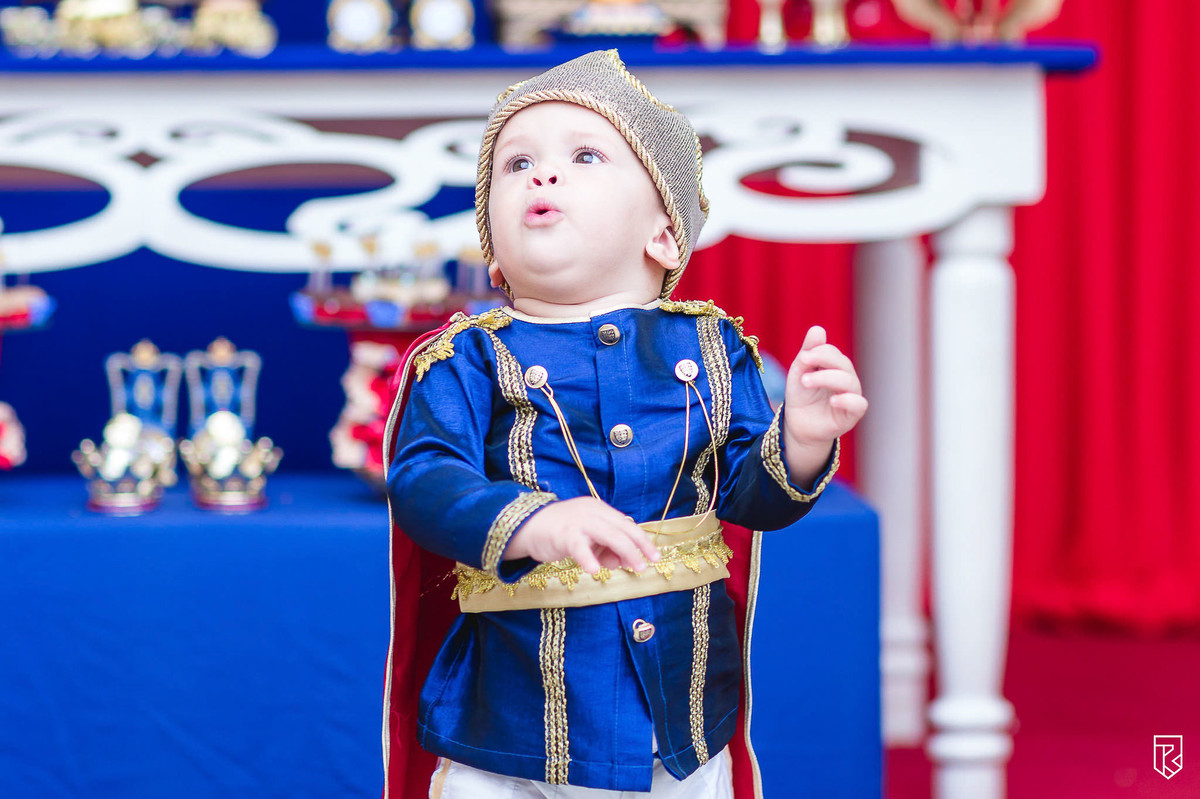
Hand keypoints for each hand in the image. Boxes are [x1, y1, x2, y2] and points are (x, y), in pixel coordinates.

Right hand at [505, 497, 660, 574]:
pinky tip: (595, 570)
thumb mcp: (587, 540)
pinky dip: (588, 558)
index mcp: (599, 510)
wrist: (527, 526)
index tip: (655, 556)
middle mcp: (592, 512)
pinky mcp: (563, 534)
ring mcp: (578, 521)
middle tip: (649, 565)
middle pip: (622, 529)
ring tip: (635, 568)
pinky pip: (579, 547)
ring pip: (608, 536)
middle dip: (639, 547)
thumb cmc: (560, 533)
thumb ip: (605, 549)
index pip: (627, 525)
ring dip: (625, 552)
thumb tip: (624, 562)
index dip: (643, 541)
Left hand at [783, 326, 867, 481]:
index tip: (803, 357)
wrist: (798, 425)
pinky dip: (848, 400)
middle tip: (803, 363)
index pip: (832, 353)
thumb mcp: (800, 373)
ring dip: (827, 378)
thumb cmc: (801, 397)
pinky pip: (859, 404)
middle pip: (843, 364)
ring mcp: (851, 396)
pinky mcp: (852, 415)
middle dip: (822, 360)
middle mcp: (846, 379)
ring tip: (806, 381)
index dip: (819, 351)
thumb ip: (808, 353)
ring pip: (849, 381)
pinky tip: (833, 400)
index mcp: (834, 367)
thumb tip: (818, 329)